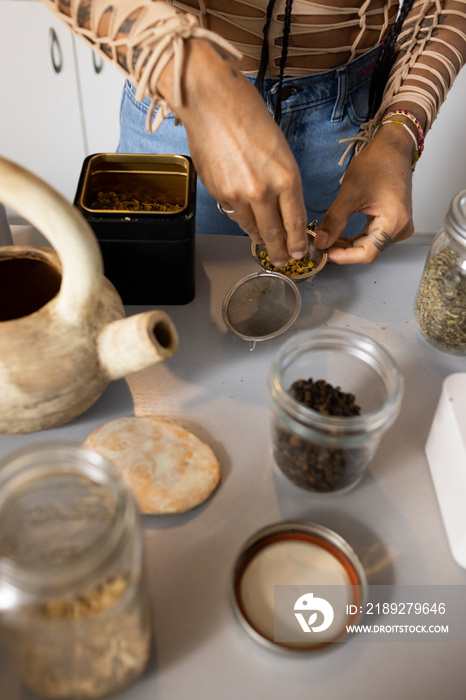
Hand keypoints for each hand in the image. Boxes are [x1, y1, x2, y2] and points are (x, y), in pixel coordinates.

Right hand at [158, 39, 307, 265]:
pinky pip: (234, 215)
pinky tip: (246, 219)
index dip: (297, 243)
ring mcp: (238, 195)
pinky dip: (242, 220)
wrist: (213, 103)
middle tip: (282, 260)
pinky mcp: (219, 194)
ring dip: (259, 239)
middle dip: (279, 251)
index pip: (296, 222)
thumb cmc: (249, 117)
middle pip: (274, 234)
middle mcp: (263, 191)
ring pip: (252, 229)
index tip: (299, 252)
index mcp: (286, 178)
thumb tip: (282, 208)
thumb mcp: (281, 151)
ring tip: (264, 245)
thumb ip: (283, 183)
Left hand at [314, 122, 415, 263]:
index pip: (367, 253)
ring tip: (327, 236)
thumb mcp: (350, 193)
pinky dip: (354, 237)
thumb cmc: (377, 163)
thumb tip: (321, 242)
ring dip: (347, 244)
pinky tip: (340, 233)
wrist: (392, 148)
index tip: (325, 251)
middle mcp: (400, 229)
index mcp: (395, 222)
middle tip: (321, 242)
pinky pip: (371, 238)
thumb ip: (334, 220)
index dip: (344, 256)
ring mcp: (398, 227)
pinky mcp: (393, 223)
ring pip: (368, 246)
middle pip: (368, 251)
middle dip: (343, 249)